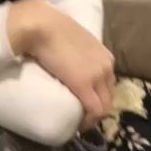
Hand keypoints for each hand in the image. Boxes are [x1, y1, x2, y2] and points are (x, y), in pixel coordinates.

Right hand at [8, 0, 114, 128]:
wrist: (42, 25)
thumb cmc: (50, 28)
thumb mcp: (72, 43)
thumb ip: (76, 54)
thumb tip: (66, 63)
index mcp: (104, 56)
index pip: (109, 84)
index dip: (98, 97)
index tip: (85, 105)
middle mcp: (107, 66)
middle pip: (109, 97)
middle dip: (98, 110)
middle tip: (81, 117)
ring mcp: (97, 76)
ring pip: (104, 106)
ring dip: (93, 116)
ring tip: (78, 122)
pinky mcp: (84, 85)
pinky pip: (94, 110)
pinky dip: (88, 120)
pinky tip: (78, 125)